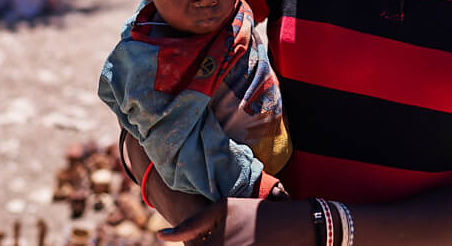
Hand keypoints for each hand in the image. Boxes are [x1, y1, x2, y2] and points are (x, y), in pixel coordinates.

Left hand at [157, 197, 313, 245]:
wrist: (292, 226)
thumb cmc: (253, 211)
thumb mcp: (223, 209)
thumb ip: (191, 224)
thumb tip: (159, 236)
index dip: (195, 242)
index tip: (208, 233)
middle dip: (206, 244)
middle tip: (227, 231)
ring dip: (219, 244)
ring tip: (234, 236)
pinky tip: (241, 241)